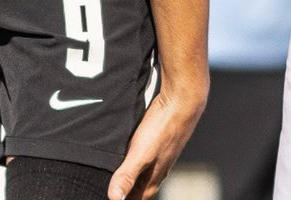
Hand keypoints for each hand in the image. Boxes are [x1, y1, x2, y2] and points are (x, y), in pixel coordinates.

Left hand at [107, 82, 206, 199]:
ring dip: (129, 173)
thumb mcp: (141, 153)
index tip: (109, 196)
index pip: (136, 199)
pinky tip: (125, 148)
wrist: (182, 100)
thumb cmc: (163, 128)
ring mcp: (158, 153)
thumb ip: (127, 175)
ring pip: (141, 170)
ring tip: (113, 170)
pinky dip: (132, 155)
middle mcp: (157, 169)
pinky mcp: (157, 139)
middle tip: (108, 183)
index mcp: (153, 179)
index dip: (122, 199)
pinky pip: (142, 153)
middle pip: (138, 187)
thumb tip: (114, 199)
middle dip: (125, 189)